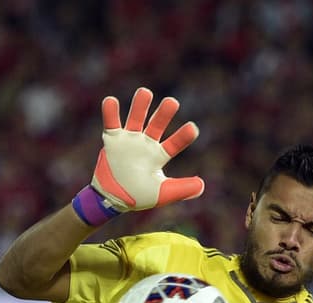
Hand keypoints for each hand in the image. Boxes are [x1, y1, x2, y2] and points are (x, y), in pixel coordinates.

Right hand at [73, 86, 203, 225]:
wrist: (111, 200)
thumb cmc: (138, 196)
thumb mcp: (162, 194)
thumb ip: (181, 189)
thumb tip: (201, 186)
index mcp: (159, 155)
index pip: (174, 143)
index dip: (183, 137)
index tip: (192, 129)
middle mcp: (146, 143)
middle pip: (157, 124)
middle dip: (163, 114)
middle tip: (171, 103)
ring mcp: (129, 140)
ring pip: (136, 118)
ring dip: (140, 106)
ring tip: (145, 92)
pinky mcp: (113, 140)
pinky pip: (111, 123)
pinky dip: (110, 112)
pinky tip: (111, 100)